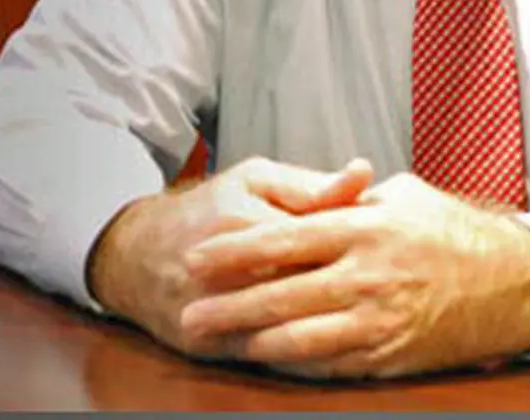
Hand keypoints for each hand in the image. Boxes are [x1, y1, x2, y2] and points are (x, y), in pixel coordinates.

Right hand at [87, 156, 373, 354]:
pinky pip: (265, 356)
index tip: (389, 244)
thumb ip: (311, 183)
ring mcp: (215, 310)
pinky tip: (335, 350)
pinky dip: (301, 356)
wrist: (140, 255)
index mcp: (241, 218)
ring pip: (286, 325)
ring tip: (370, 319)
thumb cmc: (210, 207)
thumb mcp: (257, 179)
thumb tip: (363, 173)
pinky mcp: (209, 344)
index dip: (355, 243)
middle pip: (302, 283)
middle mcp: (225, 268)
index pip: (313, 235)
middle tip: (390, 284)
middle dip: (347, 286)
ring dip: (331, 325)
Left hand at [179, 173, 529, 378]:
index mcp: (366, 226)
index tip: (199, 257)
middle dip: (229, 303)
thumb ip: (353, 199)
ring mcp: (378, 318)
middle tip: (189, 310)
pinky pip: (330, 364)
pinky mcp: (388, 354)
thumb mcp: (404, 197)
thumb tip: (317, 195)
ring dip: (251, 339)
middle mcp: (367, 273)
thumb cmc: (452, 231)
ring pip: (299, 336)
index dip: (238, 249)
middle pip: (282, 291)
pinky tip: (266, 359)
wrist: (507, 282)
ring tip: (215, 340)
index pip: (287, 237)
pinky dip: (293, 364)